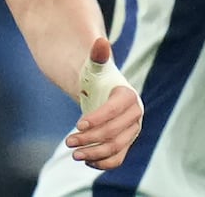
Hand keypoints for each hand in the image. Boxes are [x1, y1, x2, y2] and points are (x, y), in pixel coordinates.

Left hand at [67, 39, 143, 169]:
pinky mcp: (125, 143)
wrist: (102, 94)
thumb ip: (98, 56)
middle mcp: (135, 115)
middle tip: (68, 142)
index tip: (77, 125)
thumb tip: (99, 40)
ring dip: (95, 154)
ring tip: (75, 154)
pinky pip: (118, 158)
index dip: (98, 119)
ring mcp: (132, 130)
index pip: (116, 110)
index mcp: (129, 96)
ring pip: (116, 148)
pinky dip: (103, 163)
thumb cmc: (97, 80)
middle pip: (114, 132)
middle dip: (90, 139)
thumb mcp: (95, 68)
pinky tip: (86, 161)